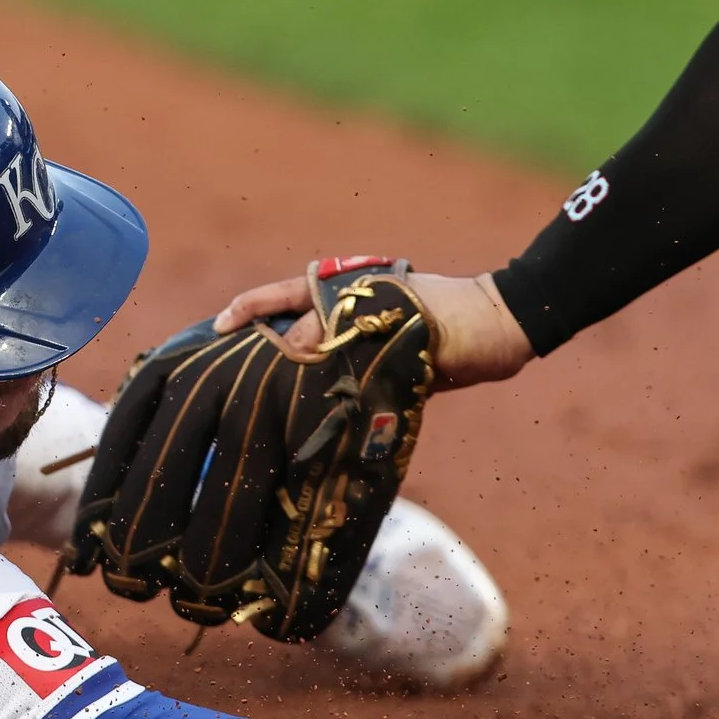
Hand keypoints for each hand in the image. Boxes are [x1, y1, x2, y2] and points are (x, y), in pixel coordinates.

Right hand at [212, 264, 533, 388]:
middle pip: (290, 334)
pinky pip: (342, 388)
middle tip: (221, 382)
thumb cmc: (454, 316)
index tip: (216, 331)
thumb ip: (341, 331)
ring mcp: (363, 344)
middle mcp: (347, 315)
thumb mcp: (393, 319)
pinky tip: (303, 427)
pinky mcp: (381, 372)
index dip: (247, 312)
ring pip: (312, 366)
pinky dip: (322, 406)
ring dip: (288, 387)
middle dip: (257, 355)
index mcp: (345, 291)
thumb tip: (290, 349)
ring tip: (254, 411)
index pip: (282, 296)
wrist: (503, 333)